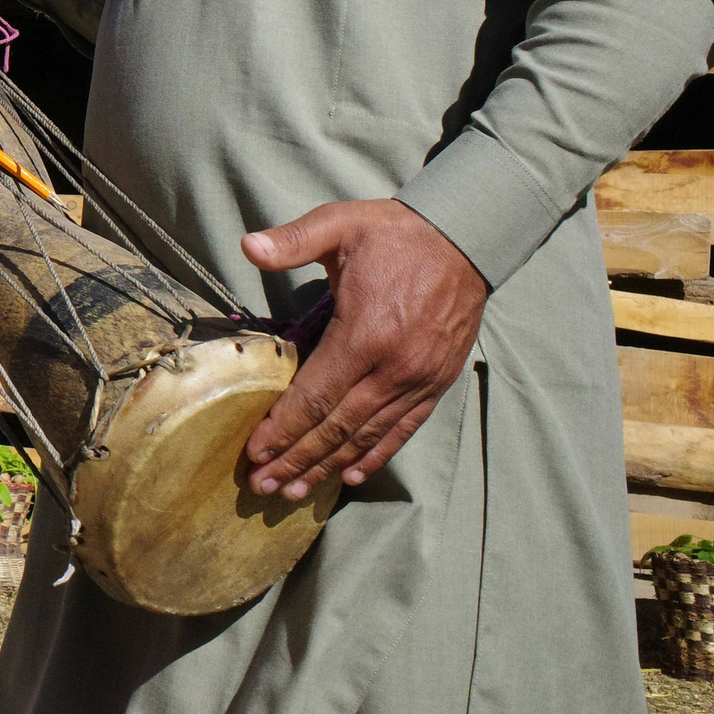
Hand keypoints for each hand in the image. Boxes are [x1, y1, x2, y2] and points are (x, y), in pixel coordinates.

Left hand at [241, 199, 487, 499]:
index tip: (254, 453)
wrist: (466, 238)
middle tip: (263, 486)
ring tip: (295, 490)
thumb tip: (247, 246)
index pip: (315, 395)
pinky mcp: (436, 382)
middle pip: (337, 427)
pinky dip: (376, 454)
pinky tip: (351, 474)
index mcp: (364, 334)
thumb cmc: (395, 233)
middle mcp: (393, 368)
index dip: (283, 429)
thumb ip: (292, 240)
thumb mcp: (340, 224)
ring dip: (329, 465)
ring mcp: (418, 379)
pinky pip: (402, 428)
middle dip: (297, 459)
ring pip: (367, 435)